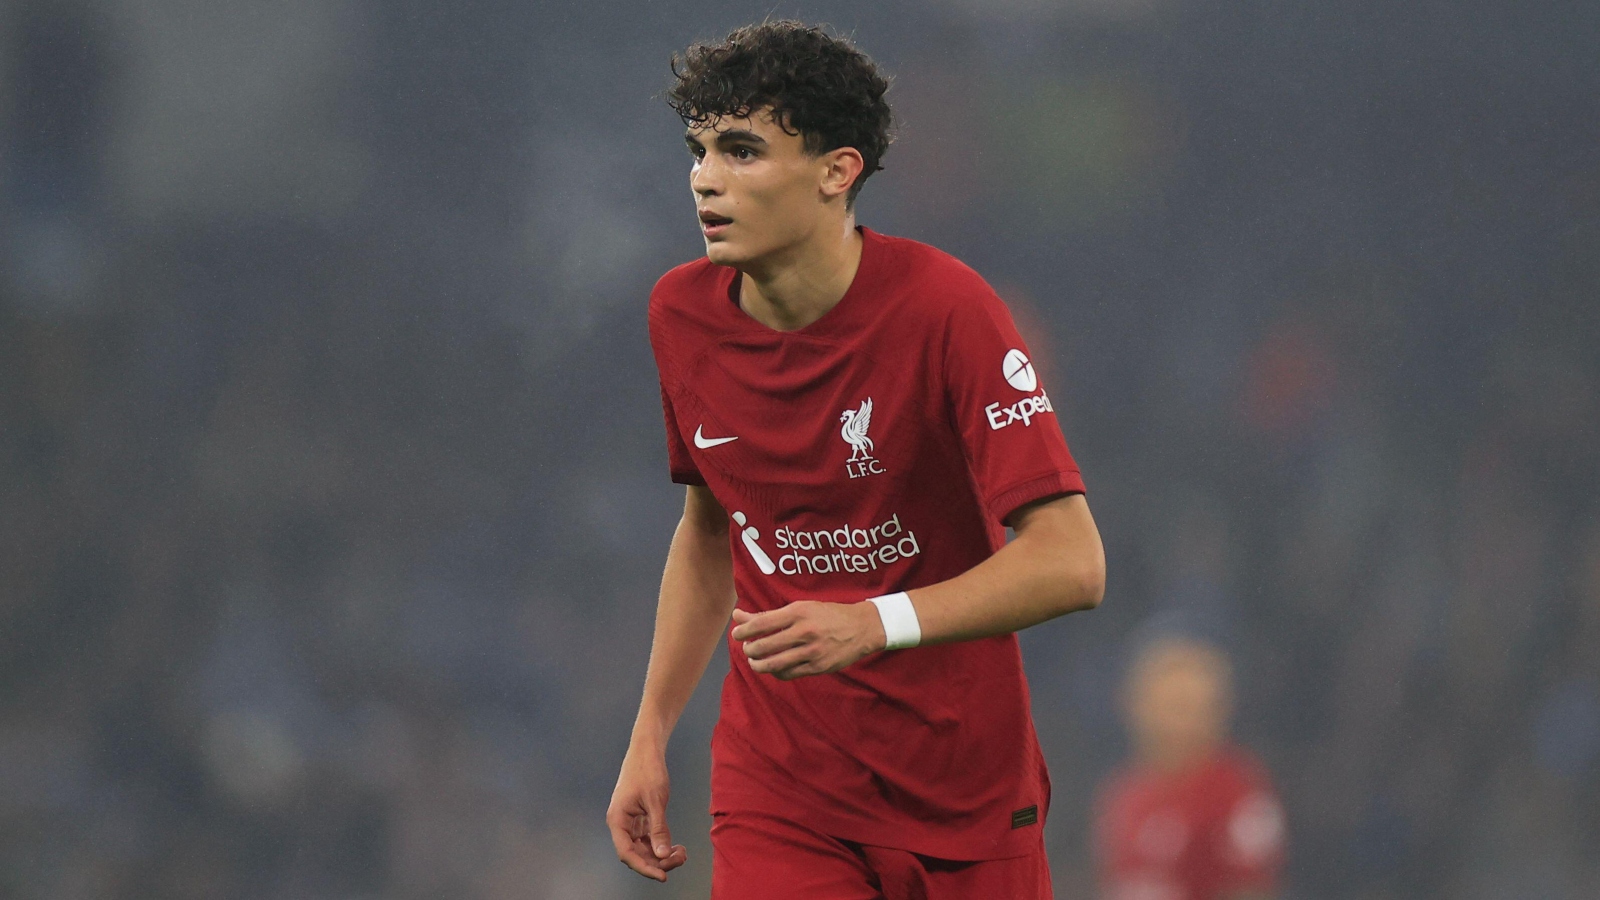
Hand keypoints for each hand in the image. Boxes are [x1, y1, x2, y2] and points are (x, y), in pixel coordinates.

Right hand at [606, 746, 688, 881]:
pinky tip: (675, 845)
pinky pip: (647, 838)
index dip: (645, 867)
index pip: (627, 854)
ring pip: (643, 847)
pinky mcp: (638, 818)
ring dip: (660, 853)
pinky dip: (660, 843)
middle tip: (681, 858)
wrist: (647, 749)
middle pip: (636, 853)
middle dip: (658, 860)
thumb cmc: (648, 770)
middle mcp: (620, 824)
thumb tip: (662, 854)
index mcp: (617, 820)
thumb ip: (658, 829)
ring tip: (682, 852)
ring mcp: (629, 821)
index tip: (663, 875)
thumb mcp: (656, 801)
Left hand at [730, 601, 886, 680]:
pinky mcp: (818, 667)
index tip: (737, 634)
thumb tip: (737, 615)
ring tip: (754, 661)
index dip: (744, 631)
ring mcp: (812, 652)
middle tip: (747, 648)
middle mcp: (804, 632)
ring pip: (774, 663)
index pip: (762, 623)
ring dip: (758, 664)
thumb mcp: (801, 607)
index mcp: (799, 612)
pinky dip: (776, 672)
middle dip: (750, 649)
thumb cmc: (828, 614)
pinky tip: (773, 667)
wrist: (862, 628)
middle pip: (764, 646)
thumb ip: (768, 614)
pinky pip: (788, 674)